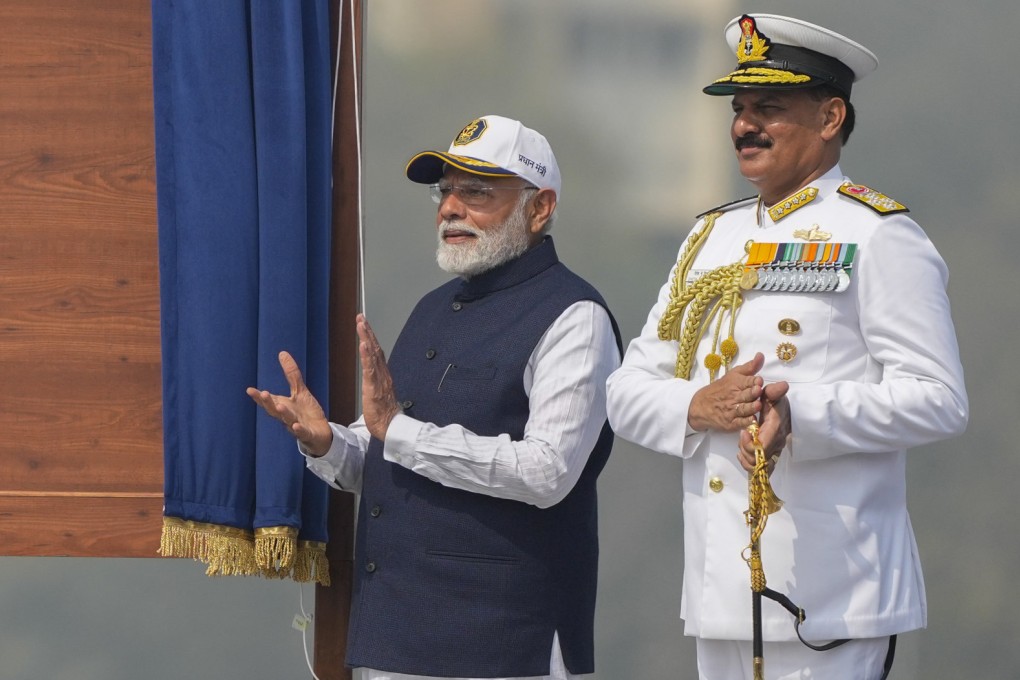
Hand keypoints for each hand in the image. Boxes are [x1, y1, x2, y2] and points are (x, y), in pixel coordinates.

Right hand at [246, 351, 332, 455]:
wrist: (320, 433)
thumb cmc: (306, 412)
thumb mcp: (300, 390)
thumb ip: (291, 374)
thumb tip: (282, 353)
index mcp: (283, 406)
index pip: (268, 401)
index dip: (259, 396)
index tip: (249, 389)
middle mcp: (286, 416)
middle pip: (274, 410)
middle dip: (268, 402)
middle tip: (263, 393)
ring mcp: (296, 426)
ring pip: (287, 420)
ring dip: (283, 413)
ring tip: (279, 405)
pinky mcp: (307, 434)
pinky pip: (302, 433)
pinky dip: (298, 430)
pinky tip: (295, 425)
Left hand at [357, 313, 401, 440]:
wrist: (391, 427)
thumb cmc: (385, 413)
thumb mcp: (379, 393)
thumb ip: (377, 382)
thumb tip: (374, 376)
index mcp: (383, 375)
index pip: (376, 352)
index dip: (370, 337)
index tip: (364, 324)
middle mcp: (383, 374)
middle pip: (375, 348)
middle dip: (367, 331)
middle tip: (361, 317)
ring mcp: (379, 379)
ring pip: (372, 354)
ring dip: (366, 337)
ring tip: (361, 324)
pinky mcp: (374, 387)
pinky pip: (370, 369)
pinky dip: (367, 356)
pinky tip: (363, 345)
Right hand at [688, 352, 765, 431]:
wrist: (699, 406)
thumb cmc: (720, 389)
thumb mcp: (733, 375)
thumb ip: (750, 367)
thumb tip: (761, 355)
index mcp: (736, 383)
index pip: (747, 381)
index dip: (754, 381)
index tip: (759, 380)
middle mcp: (734, 397)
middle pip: (746, 395)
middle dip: (752, 392)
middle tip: (758, 390)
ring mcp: (732, 411)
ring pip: (744, 409)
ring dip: (750, 407)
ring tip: (757, 405)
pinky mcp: (731, 423)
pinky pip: (740, 423)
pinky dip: (746, 423)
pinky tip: (752, 421)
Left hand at [737, 381, 790, 473]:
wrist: (783, 412)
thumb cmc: (775, 403)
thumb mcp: (773, 395)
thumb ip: (774, 391)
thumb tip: (783, 385)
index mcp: (775, 429)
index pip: (763, 445)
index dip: (750, 443)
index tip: (743, 433)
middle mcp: (776, 443)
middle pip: (759, 459)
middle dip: (746, 450)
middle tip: (742, 437)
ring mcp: (774, 450)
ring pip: (758, 466)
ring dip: (746, 457)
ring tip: (742, 444)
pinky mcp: (771, 456)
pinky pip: (760, 469)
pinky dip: (748, 464)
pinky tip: (742, 453)